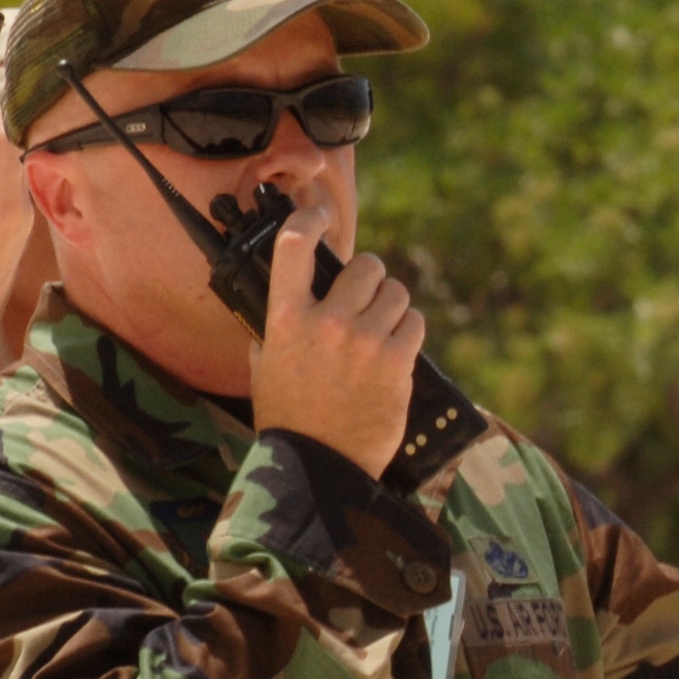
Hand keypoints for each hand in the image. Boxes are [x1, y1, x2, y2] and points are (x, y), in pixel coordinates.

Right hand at [250, 204, 423, 478]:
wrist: (319, 466)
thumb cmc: (288, 417)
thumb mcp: (263, 366)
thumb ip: (274, 328)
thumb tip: (284, 298)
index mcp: (285, 319)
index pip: (294, 246)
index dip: (309, 218)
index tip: (319, 211)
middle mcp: (325, 322)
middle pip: (365, 267)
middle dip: (370, 277)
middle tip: (367, 297)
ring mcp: (364, 341)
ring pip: (397, 293)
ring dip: (393, 305)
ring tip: (383, 328)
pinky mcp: (397, 362)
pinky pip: (415, 323)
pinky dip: (409, 331)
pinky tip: (397, 349)